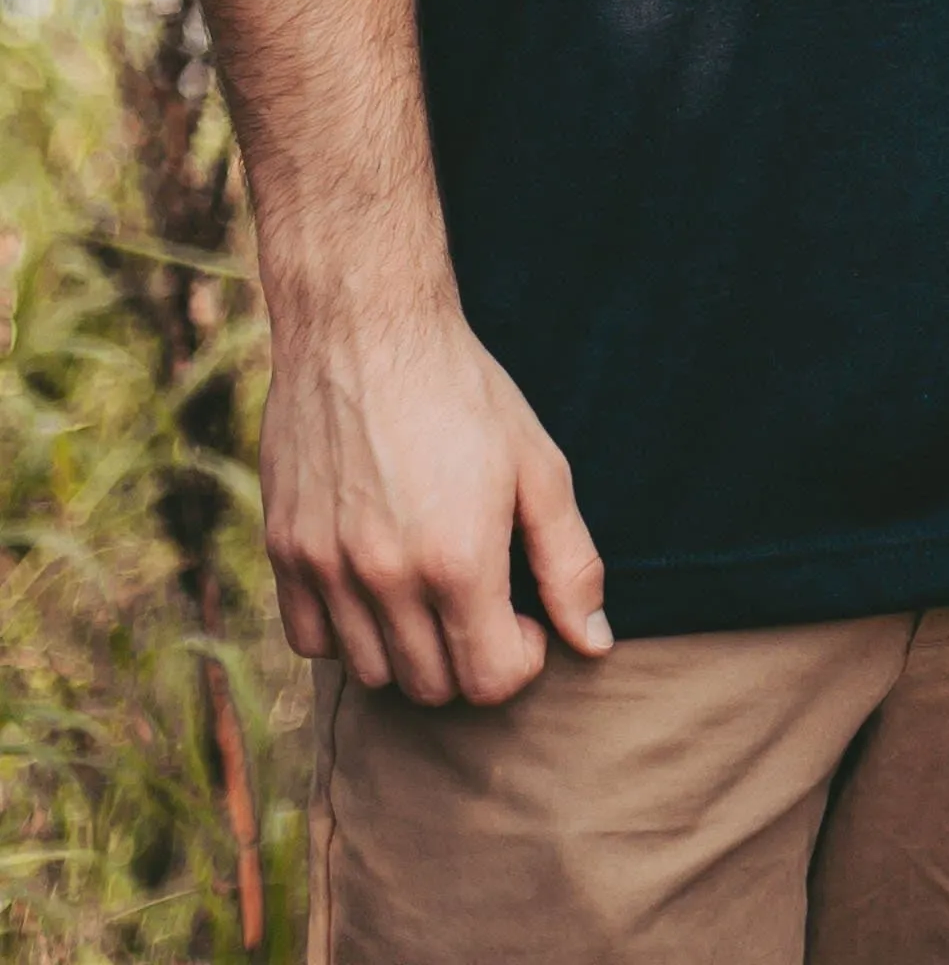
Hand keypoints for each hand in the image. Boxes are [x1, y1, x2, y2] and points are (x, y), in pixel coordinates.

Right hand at [262, 295, 609, 705]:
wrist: (365, 332)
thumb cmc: (466, 393)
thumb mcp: (540, 467)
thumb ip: (570, 562)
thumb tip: (595, 643)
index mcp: (458, 560)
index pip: (490, 681)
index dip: (523, 658)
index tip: (528, 615)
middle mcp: (385, 579)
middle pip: (432, 686)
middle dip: (471, 656)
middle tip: (487, 599)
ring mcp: (325, 571)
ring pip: (370, 672)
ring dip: (411, 648)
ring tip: (435, 586)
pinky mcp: (284, 555)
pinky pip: (310, 641)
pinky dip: (347, 632)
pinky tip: (378, 583)